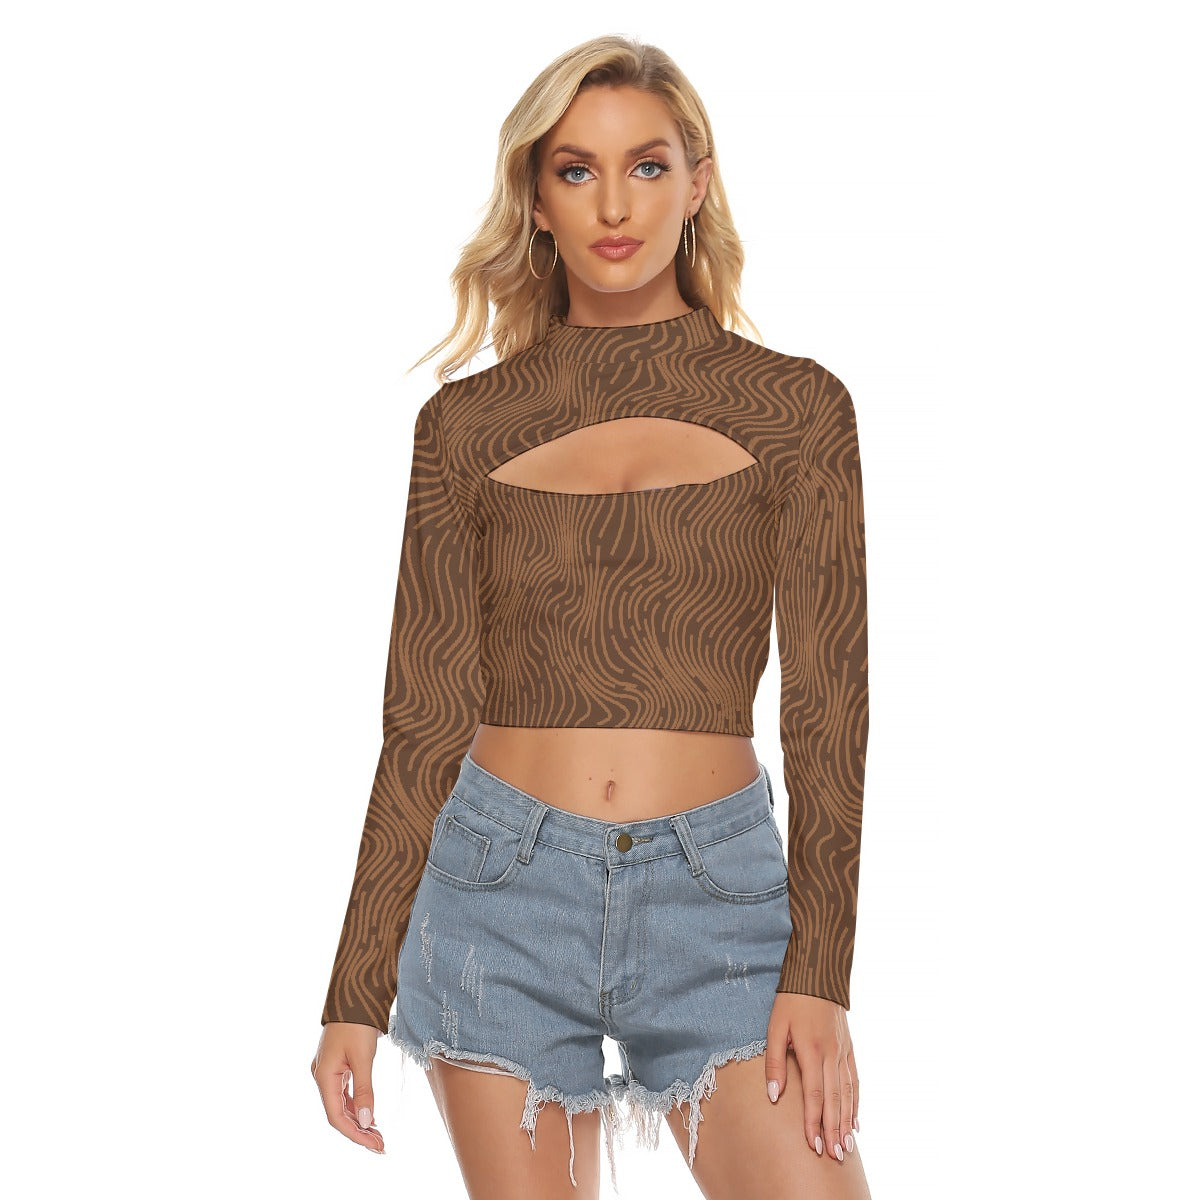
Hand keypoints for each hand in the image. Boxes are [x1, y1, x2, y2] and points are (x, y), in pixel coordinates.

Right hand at [312, 1022, 386, 1153]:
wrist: (354, 995)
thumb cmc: (357, 1023)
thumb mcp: (363, 1057)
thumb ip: (364, 1090)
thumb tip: (365, 1121)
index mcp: (324, 1077)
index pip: (336, 1116)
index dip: (355, 1134)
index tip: (375, 1145)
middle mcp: (322, 1076)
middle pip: (338, 1113)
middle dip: (359, 1131)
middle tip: (381, 1145)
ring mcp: (328, 1071)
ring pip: (341, 1104)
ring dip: (358, 1120)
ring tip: (378, 1134)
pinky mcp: (336, 1065)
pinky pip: (344, 1093)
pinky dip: (356, 1105)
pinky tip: (368, 1115)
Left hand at [764, 992, 858, 1161]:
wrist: (818, 974)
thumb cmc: (791, 1001)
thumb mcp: (775, 1027)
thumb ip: (775, 1063)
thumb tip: (774, 1097)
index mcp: (811, 1051)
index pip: (814, 1095)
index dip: (814, 1122)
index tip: (814, 1146)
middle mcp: (832, 1055)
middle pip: (834, 1100)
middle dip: (833, 1130)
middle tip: (834, 1156)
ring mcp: (843, 1052)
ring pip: (848, 1093)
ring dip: (847, 1122)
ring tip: (846, 1147)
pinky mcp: (849, 1048)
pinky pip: (855, 1080)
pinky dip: (856, 1103)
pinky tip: (855, 1120)